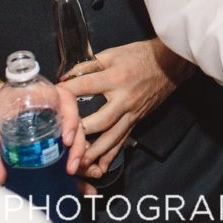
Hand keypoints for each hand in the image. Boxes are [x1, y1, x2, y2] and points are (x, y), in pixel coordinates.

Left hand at [0, 79, 84, 185]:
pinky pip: (64, 139)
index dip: (71, 118)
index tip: (66, 139)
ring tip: (72, 169)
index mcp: (39, 94)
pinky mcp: (46, 131)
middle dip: (78, 142)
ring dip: (77, 149)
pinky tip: (68, 167)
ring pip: (73, 130)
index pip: (66, 99)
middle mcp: (49, 104)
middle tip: (72, 164)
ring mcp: (49, 118)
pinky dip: (70, 152)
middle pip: (74, 118)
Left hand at [60, 39, 189, 179]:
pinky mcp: (137, 120)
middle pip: (100, 121)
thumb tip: (67, 77)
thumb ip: (89, 65)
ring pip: (112, 137)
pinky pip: (123, 140)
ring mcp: (131, 113)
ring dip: (94, 152)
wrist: (170, 64)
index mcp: (116, 78)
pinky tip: (100, 168)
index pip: (86, 86)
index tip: (52, 98)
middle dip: (81, 133)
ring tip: (78, 164)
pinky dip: (111, 155)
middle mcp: (124, 99)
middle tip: (62, 144)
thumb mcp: (113, 54)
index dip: (67, 92)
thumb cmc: (140, 56)